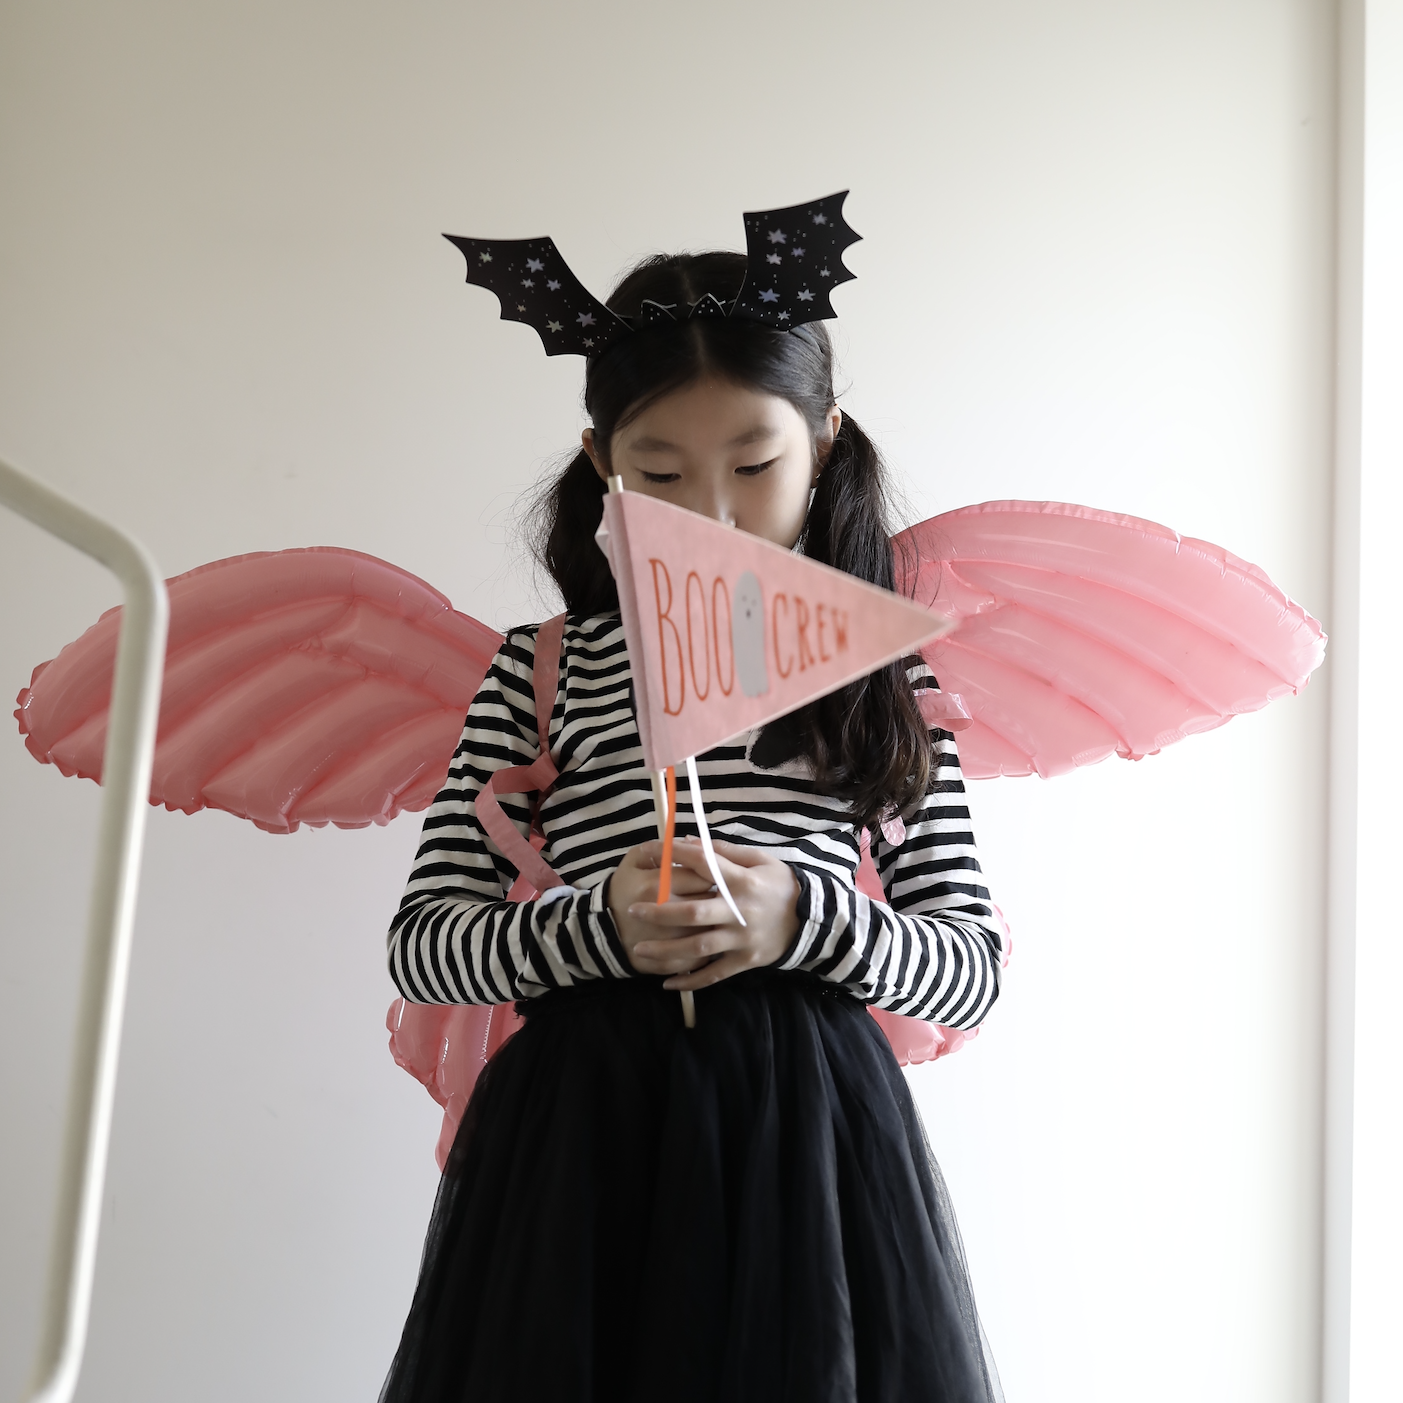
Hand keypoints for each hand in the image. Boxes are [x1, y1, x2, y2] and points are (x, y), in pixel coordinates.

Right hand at [607, 840, 716, 965]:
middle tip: (718, 895)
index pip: (704, 874)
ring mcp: (669, 942)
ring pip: (710, 931)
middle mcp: (667, 914)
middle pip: (711, 902)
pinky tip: (705, 939)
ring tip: (713, 916)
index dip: (715, 873)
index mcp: (659, 884)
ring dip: (716, 924)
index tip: (715, 874)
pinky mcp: (670, 963)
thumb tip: (690, 841)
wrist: (602, 929)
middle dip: (720, 898)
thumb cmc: (624, 889)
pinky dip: (708, 949)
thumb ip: (662, 848)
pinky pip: (701, 957)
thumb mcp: (634, 861)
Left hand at [623, 839, 800, 991]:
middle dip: (659, 913)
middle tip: (632, 912)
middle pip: (693, 914)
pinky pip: (713, 974)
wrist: (813, 919)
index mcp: (742, 882)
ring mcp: (741, 940)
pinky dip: (690, 981)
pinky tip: (668, 982)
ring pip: (697, 948)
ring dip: (665, 951)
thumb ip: (724, 853)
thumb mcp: (759, 860)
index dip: (676, 858)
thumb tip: (689, 842)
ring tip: (639, 950)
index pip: (703, 866)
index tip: (653, 854)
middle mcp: (739, 912)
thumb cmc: (780, 885)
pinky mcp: (745, 961)